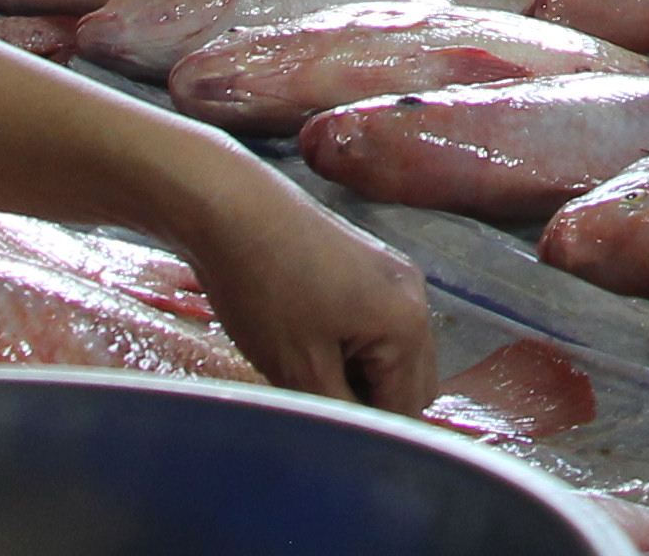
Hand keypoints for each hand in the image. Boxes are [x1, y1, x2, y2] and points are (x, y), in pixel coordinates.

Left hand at [160, 150, 438, 409]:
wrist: (232, 208)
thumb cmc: (265, 290)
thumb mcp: (300, 369)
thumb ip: (341, 413)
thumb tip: (360, 440)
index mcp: (408, 324)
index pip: (406, 408)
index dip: (367, 431)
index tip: (324, 431)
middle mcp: (416, 296)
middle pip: (411, 380)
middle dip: (372, 402)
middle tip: (316, 403)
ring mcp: (395, 274)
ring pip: (394, 352)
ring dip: (363, 374)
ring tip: (309, 371)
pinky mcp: (371, 263)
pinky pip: (379, 323)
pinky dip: (355, 344)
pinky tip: (310, 341)